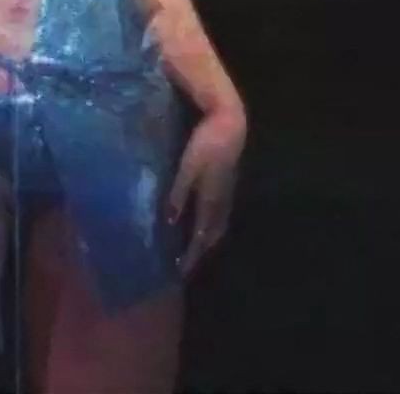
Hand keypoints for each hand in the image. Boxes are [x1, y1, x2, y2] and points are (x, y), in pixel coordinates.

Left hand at [166, 106, 244, 278]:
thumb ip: (178, 194)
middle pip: (211, 236)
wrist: (231, 126)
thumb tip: (168, 222)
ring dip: (205, 241)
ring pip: (217, 227)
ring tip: (192, 251)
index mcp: (211, 202)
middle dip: (199, 253)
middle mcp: (221, 203)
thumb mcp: (188, 168)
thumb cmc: (206, 144)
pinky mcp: (226, 186)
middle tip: (186, 267)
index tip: (181, 272)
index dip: (191, 255)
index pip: (200, 236)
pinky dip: (209, 227)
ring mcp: (226, 195)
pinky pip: (218, 215)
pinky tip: (201, 224)